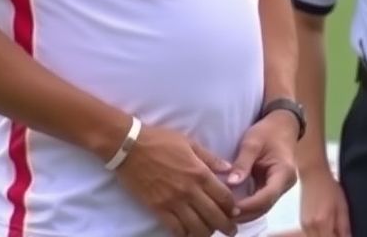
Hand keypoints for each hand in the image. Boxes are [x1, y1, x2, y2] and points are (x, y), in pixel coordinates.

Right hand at [112, 122, 239, 236]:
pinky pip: (175, 228)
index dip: (233, 208)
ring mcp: (173, 201)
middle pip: (214, 215)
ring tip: (210, 233)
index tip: (236, 212)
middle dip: (226, 226)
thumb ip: (210, 158)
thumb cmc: (161, 140)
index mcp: (200, 173)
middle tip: (231, 231)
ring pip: (197, 226)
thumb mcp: (190, 143)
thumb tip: (229, 169)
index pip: (224, 197)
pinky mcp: (157, 208)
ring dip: (207, 232)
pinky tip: (189, 234)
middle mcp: (189, 190)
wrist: (130, 146)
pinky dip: (185, 234)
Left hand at [227, 110, 299, 222]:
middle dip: (244, 213)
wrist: (282, 126)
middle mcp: (285, 184)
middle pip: (264, 207)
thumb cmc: (267, 132)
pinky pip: (260, 202)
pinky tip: (231, 207)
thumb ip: (242, 163)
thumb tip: (231, 183)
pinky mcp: (272, 188)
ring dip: (244, 213)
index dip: (248, 205)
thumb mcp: (252, 142)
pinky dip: (246, 206)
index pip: (266, 197)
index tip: (228, 208)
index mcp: (284, 172)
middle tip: (221, 214)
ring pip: (262, 208)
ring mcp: (280, 188)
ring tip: (223, 212)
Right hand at [299, 168, 351, 236]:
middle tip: (340, 233)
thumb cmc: (329, 187)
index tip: (345, 236)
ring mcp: (304, 225)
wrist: (313, 175)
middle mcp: (311, 227)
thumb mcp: (342, 206)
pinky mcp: (302, 223)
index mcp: (323, 222)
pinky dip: (320, 235)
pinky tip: (326, 228)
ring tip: (334, 230)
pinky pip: (311, 236)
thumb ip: (344, 226)